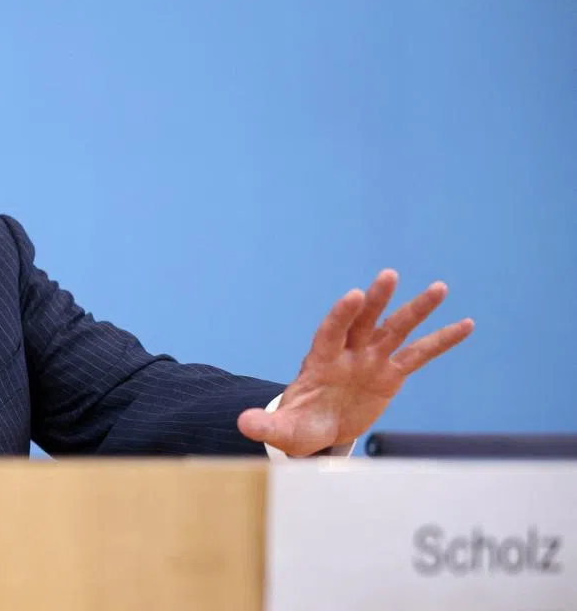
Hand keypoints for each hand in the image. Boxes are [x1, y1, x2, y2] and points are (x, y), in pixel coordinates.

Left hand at [237, 270, 473, 456]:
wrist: (317, 429)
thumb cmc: (297, 426)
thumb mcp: (282, 430)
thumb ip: (266, 425)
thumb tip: (242, 423)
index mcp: (319, 361)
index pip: (330, 332)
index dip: (340, 315)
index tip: (352, 296)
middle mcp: (347, 353)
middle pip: (362, 321)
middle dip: (375, 300)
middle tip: (388, 276)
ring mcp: (370, 359)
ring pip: (394, 329)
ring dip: (416, 310)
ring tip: (440, 288)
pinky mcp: (391, 373)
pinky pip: (419, 354)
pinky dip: (441, 340)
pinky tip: (465, 324)